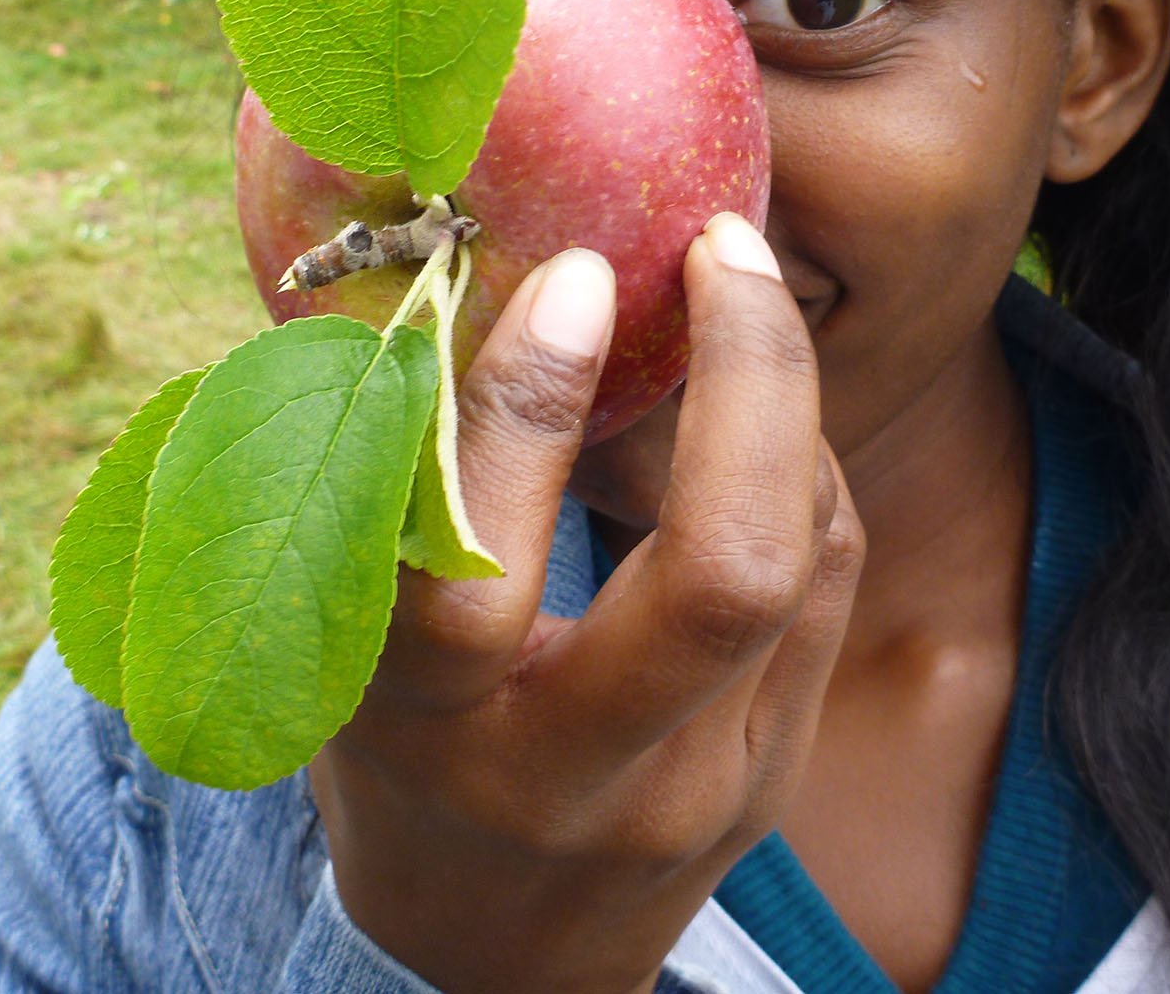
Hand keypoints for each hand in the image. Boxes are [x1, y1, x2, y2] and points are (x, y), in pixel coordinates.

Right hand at [307, 212, 864, 993]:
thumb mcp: (344, 647)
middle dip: (754, 379)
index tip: (577, 278)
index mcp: (430, 729)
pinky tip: (755, 409)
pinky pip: (826, 581)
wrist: (495, 962)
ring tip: (735, 299)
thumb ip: (378, 494)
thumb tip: (418, 285)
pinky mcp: (775, 776)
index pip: (474, 569)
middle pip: (725, 572)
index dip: (529, 409)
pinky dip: (799, 467)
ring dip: (782, 401)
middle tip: (724, 246)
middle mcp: (576, 773)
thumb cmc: (396, 763)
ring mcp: (701, 788)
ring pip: (801, 562)